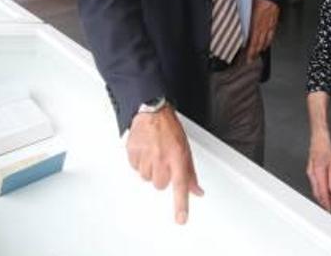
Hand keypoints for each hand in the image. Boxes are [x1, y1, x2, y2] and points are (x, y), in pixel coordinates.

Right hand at [126, 105, 203, 223]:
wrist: (152, 112)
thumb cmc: (170, 129)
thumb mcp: (185, 150)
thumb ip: (190, 174)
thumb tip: (197, 192)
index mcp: (177, 157)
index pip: (181, 186)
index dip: (180, 205)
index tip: (180, 219)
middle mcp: (161, 158)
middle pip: (160, 185)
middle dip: (163, 176)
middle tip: (164, 162)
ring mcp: (146, 156)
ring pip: (146, 178)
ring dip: (150, 170)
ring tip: (154, 154)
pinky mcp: (133, 153)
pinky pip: (135, 168)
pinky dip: (139, 163)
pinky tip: (144, 151)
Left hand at [246, 0, 279, 61]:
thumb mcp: (246, 9)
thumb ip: (242, 19)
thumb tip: (237, 25)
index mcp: (256, 25)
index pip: (253, 43)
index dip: (250, 52)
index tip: (247, 58)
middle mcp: (264, 27)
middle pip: (260, 44)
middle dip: (255, 52)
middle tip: (252, 59)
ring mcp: (270, 24)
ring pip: (267, 40)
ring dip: (262, 47)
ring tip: (259, 52)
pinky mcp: (274, 21)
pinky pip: (272, 33)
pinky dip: (269, 39)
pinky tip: (268, 40)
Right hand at [306, 133, 330, 211]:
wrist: (318, 138)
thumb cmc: (325, 147)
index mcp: (318, 172)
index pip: (322, 193)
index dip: (326, 203)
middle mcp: (312, 174)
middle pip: (317, 193)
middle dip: (324, 202)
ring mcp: (310, 173)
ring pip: (315, 189)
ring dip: (322, 197)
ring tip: (330, 202)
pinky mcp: (311, 171)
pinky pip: (315, 184)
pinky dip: (320, 190)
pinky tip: (326, 191)